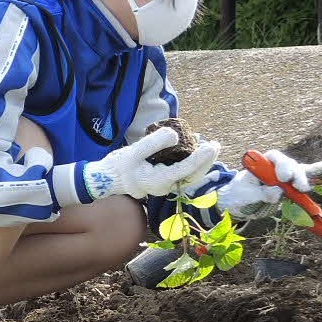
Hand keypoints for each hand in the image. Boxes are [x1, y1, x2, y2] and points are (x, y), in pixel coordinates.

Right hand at [68, 126, 220, 202]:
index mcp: (158, 180)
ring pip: (189, 176)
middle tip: (215, 145)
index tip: (210, 146)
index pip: (186, 169)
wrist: (106, 181)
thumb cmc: (118, 167)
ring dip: (201, 163)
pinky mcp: (163, 182)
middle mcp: (165, 186)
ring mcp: (165, 186)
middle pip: (193, 175)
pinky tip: (194, 153)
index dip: (200, 158)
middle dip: (206, 161)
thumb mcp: (133, 152)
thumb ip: (153, 143)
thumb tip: (175, 135)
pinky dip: (192, 164)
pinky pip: (183, 175)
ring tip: (208, 147)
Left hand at [216, 150, 321, 217]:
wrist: (239, 203)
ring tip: (304, 188)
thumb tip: (278, 191)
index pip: (274, 157)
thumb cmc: (240, 194)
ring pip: (299, 172)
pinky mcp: (292, 186)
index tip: (283, 178)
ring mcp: (285, 176)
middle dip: (296, 174)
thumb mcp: (246, 195)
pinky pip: (307, 179)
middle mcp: (275, 166)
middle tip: (297, 186)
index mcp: (261, 163)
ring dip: (304, 179)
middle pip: (290, 164)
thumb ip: (261, 193)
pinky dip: (319, 174)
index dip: (281, 165)